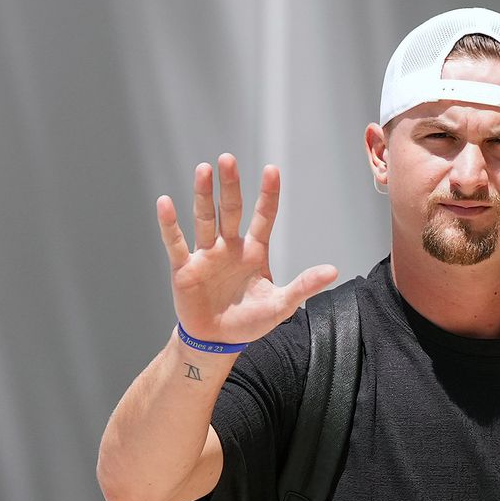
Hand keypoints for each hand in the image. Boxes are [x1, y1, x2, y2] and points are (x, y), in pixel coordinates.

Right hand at [156, 154, 337, 346]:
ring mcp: (206, 255)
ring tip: (203, 169)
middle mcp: (229, 247)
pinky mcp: (185, 268)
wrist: (217, 342)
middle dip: (230, 186)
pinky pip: (175, 243)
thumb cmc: (250, 322)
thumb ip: (304, 286)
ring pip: (204, 219)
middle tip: (228, 159)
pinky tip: (165, 202)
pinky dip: (170, 224)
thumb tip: (334, 271)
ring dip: (203, 195)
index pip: (263, 217)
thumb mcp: (281, 305)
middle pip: (230, 211)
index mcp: (254, 252)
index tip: (272, 170)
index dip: (268, 195)